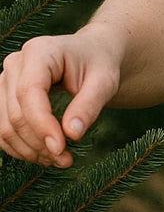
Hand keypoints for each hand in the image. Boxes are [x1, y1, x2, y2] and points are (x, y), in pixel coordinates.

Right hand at [0, 30, 120, 166]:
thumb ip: (88, 106)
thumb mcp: (104, 82)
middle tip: (66, 159)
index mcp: (40, 51)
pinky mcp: (4, 98)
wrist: (91, 57)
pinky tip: (44, 154)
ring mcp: (5, 81)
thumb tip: (71, 134)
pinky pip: (2, 130)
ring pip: (4, 126)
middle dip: (39, 143)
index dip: (41, 124)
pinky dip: (20, 148)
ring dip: (29, 150)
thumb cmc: (99, 65)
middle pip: (15, 113)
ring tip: (59, 159)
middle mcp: (16, 63)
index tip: (61, 149)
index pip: (29, 92)